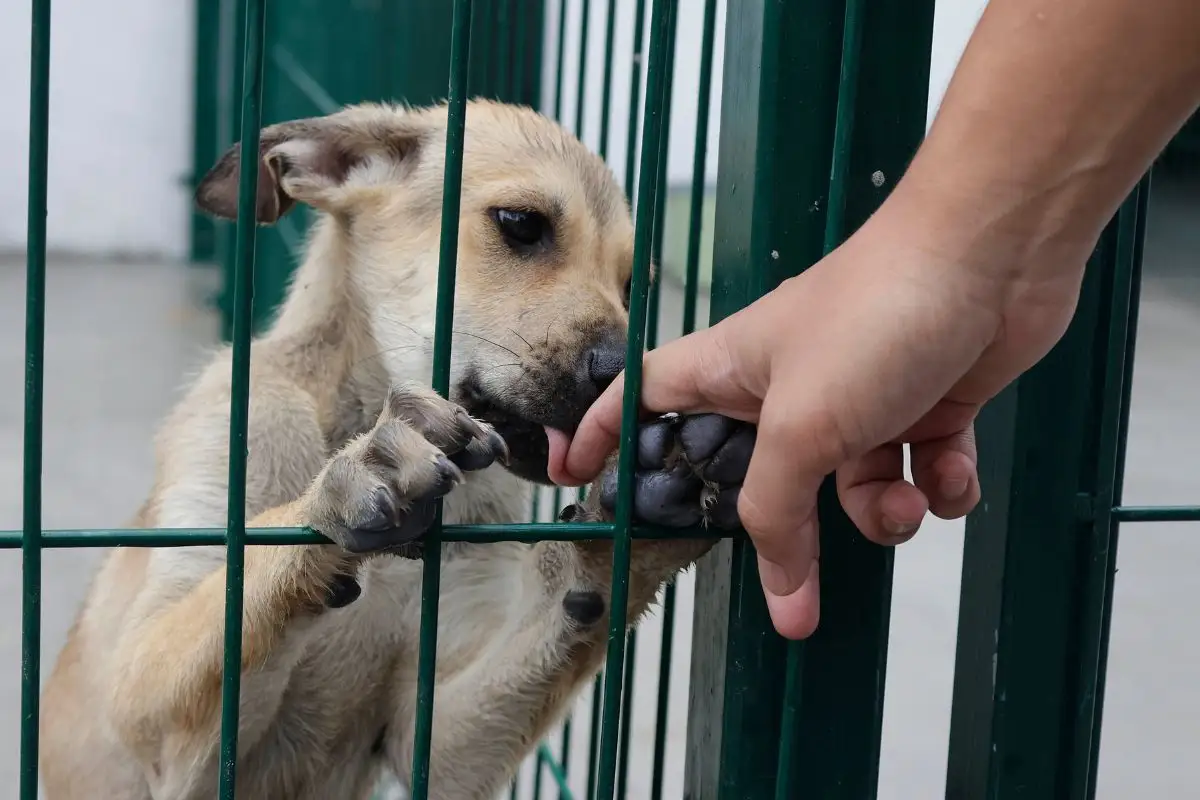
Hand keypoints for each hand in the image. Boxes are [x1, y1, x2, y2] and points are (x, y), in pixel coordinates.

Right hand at [546, 196, 1085, 639]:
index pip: (641, 401)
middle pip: (757, 477)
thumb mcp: (802, 427)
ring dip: (880, 512)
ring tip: (905, 498)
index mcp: (731, 370)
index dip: (604, 437)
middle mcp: (788, 386)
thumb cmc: (876, 314)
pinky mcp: (922, 405)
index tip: (576, 479)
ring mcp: (859, 396)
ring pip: (849, 488)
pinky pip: (916, 472)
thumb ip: (776, 513)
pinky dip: (937, 484)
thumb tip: (780, 598)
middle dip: (785, 530)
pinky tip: (948, 473)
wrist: (995, 256)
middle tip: (798, 586)